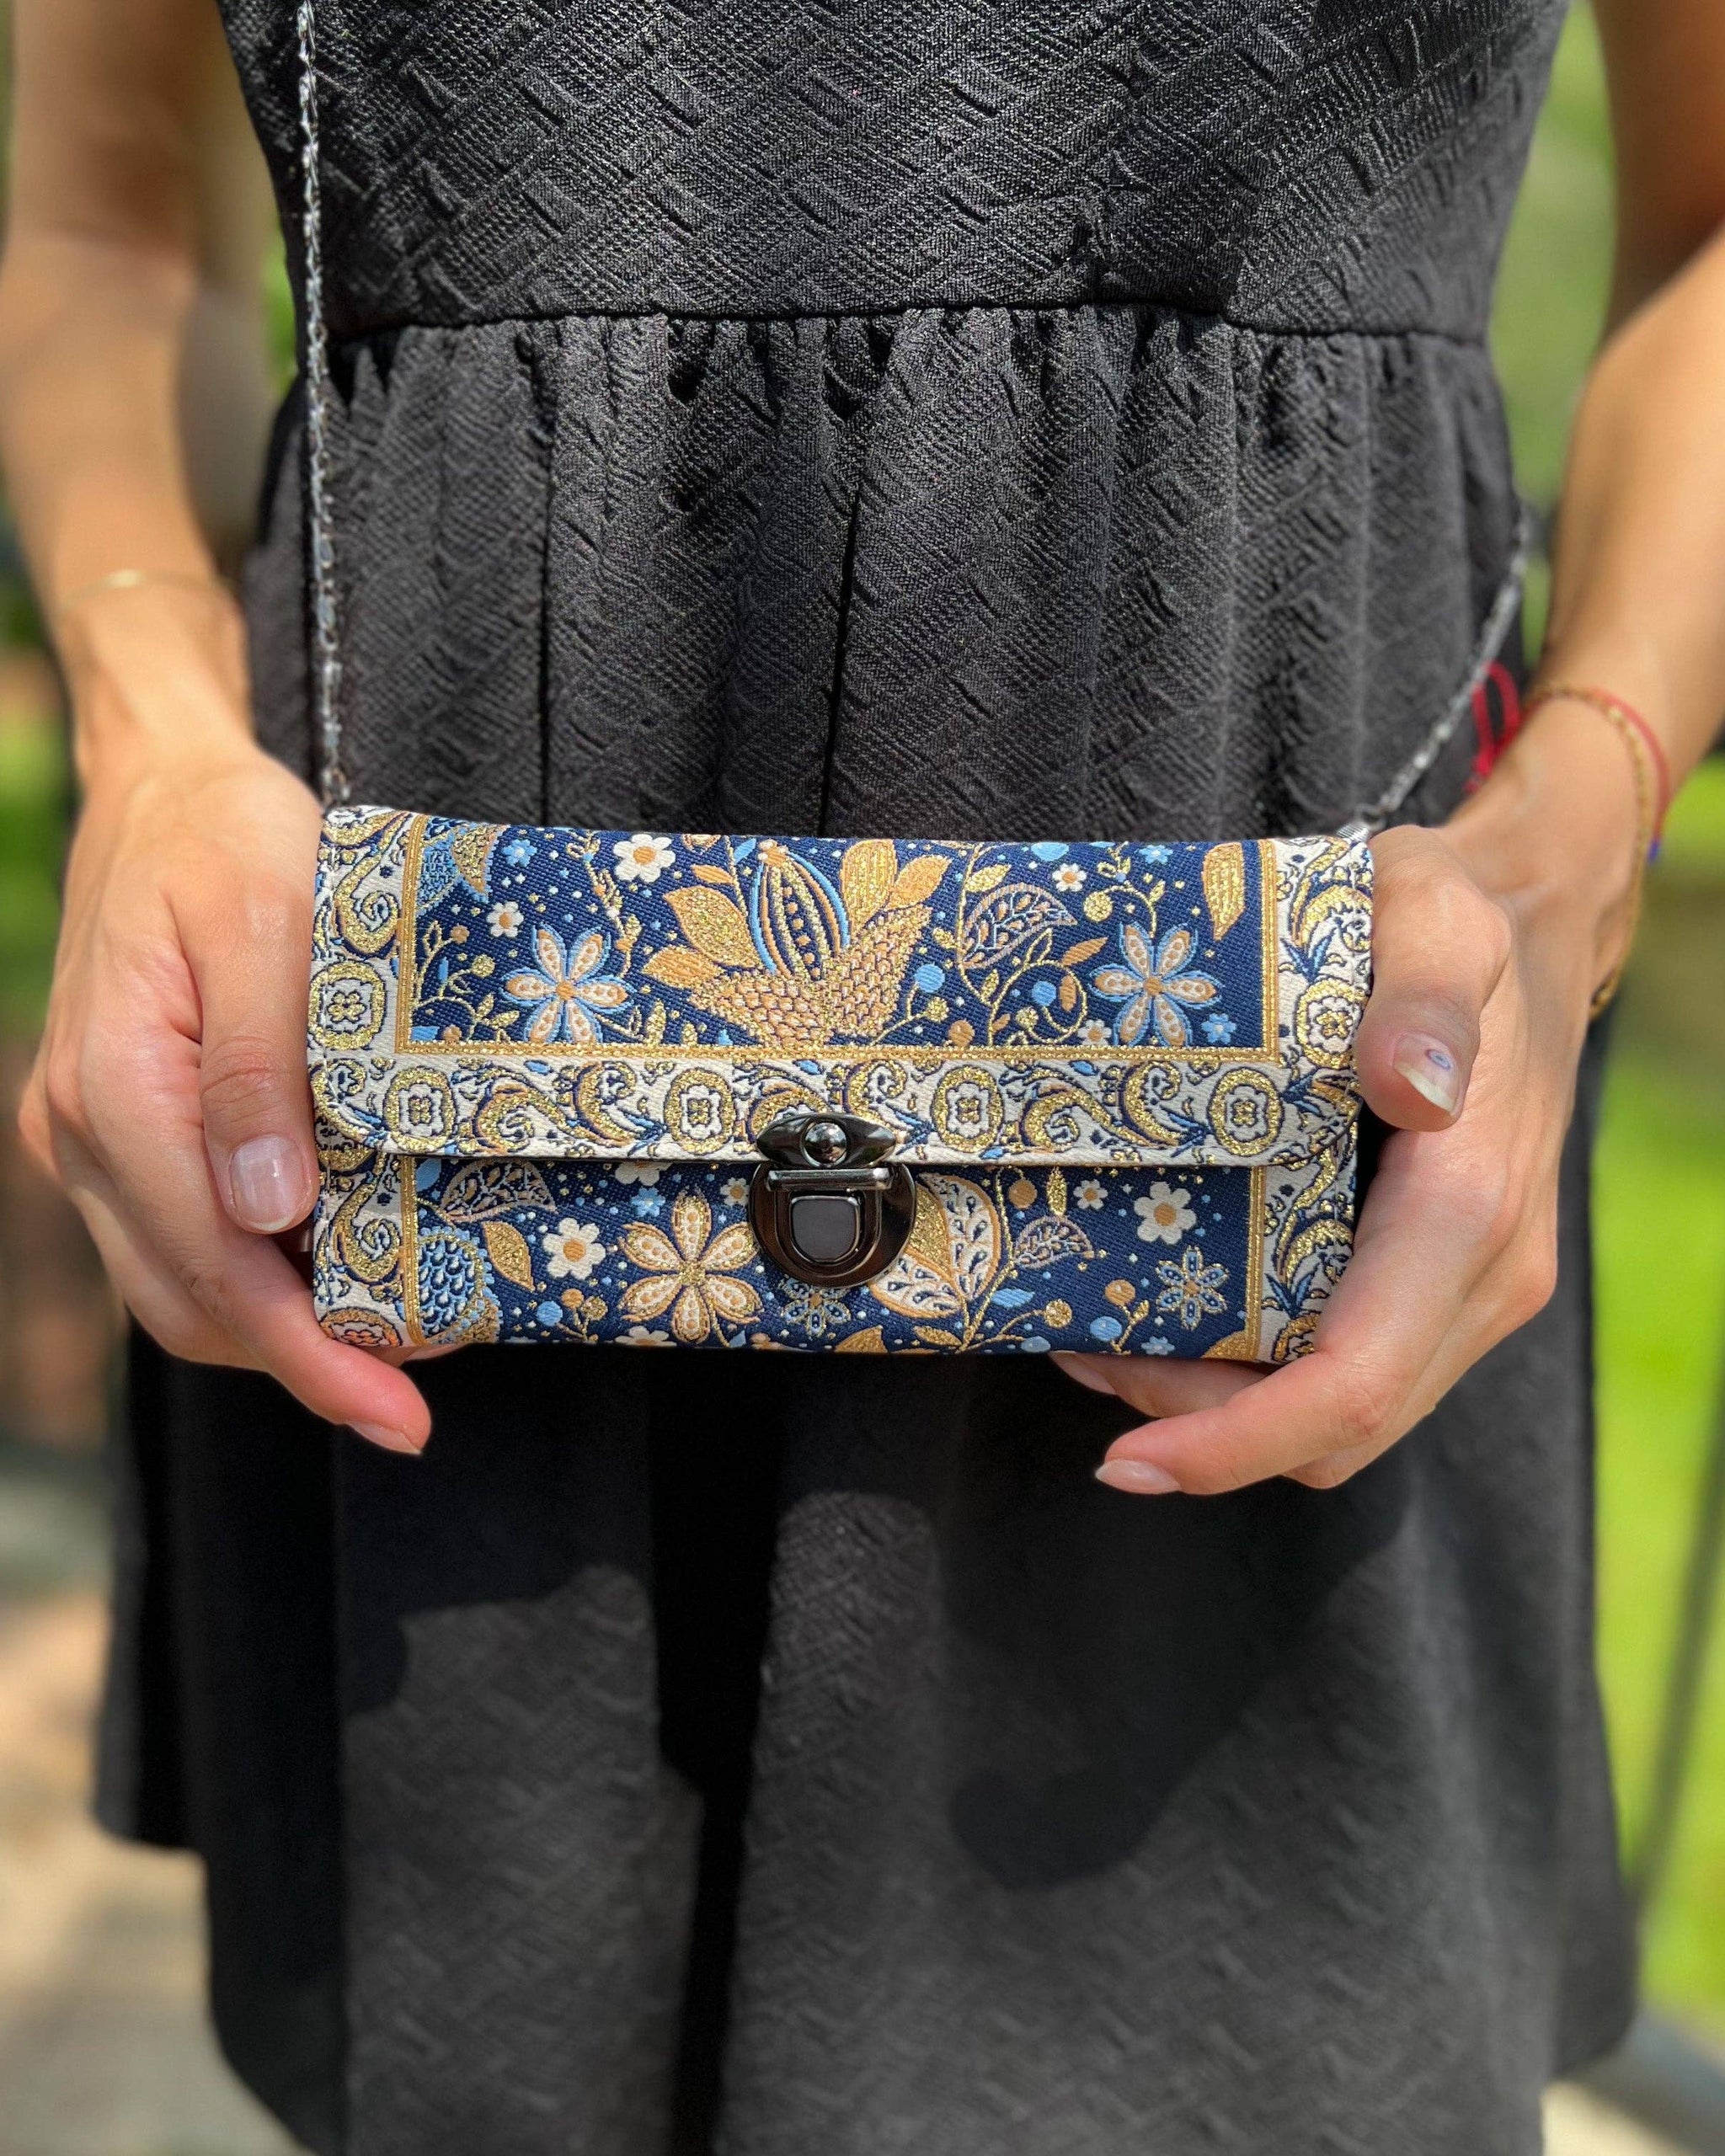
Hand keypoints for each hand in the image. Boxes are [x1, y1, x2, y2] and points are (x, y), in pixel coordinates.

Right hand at [19, 595, 430, 1452]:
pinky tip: (343, 1266)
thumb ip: (262, 1065)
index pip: (215, 1269)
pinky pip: (182, 1238)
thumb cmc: (226, 836)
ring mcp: (92, 1139)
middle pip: (193, 1305)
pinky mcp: (119, 1131)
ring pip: (181, 1288)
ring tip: (401, 1335)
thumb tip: (270, 1213)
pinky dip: (261, 1275)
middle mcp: (84, 1134)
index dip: (312, 1355)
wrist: (163, 786)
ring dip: (286, 1329)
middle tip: (422, 1385)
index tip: (401, 1413)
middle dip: (309, 1361)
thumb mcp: (265, 920)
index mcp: (115, 1090)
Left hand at [1058, 706, 1644, 1494]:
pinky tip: (1173, 1308)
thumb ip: (1421, 996)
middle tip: (1082, 1355)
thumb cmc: (1455, 914)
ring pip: (1344, 1414)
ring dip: (1219, 1407)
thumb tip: (1409, 1085)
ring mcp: (1471, 1285)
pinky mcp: (1441, 1277)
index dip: (1238, 1443)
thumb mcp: (1432, 915)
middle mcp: (1483, 1273)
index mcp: (1468, 1209)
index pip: (1355, 1384)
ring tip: (1103, 1336)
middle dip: (1202, 1431)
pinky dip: (1257, 1370)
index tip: (1128, 1458)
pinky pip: (1351, 1364)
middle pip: (1339, 1428)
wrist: (1529, 925)